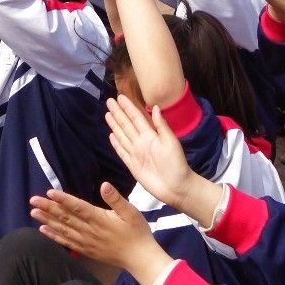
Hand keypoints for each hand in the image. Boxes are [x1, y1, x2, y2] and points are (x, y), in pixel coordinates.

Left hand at [30, 182, 169, 284]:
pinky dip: (54, 236)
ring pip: (63, 229)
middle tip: (33, 200)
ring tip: (33, 212)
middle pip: (65, 217)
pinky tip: (43, 230)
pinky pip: (66, 242)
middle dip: (48, 207)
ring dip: (47, 220)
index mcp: (99, 219)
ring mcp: (86, 242)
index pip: (77, 207)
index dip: (63, 199)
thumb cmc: (137, 232)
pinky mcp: (86, 250)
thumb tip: (104, 185)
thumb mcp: (131, 211)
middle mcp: (89, 230)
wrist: (139, 258)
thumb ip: (116, 199)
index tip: (49, 192)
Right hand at [104, 93, 211, 217]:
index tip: (119, 97)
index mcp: (151, 135)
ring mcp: (136, 153)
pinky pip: (122, 152)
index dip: (128, 108)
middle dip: (118, 113)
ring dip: (115, 125)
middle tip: (109, 101)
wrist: (176, 187)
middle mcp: (141, 142)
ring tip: (107, 114)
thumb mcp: (171, 142)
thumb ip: (161, 126)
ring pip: (122, 136)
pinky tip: (111, 136)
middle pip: (126, 124)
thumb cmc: (177, 164)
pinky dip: (116, 144)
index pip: (136, 118)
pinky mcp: (132, 165)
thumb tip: (154, 107)